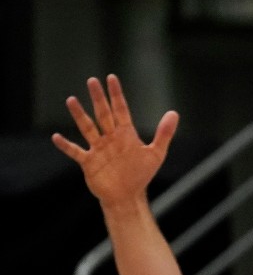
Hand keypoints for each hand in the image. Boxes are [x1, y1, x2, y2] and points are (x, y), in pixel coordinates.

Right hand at [51, 74, 178, 207]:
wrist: (128, 196)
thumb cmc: (141, 175)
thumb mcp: (156, 154)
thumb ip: (164, 133)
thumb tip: (174, 113)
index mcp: (126, 134)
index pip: (120, 110)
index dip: (116, 95)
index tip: (111, 78)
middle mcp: (110, 138)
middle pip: (103, 114)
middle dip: (98, 98)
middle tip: (92, 81)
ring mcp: (98, 149)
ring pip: (87, 128)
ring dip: (80, 115)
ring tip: (71, 100)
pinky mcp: (89, 162)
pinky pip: (75, 152)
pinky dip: (66, 145)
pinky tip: (56, 137)